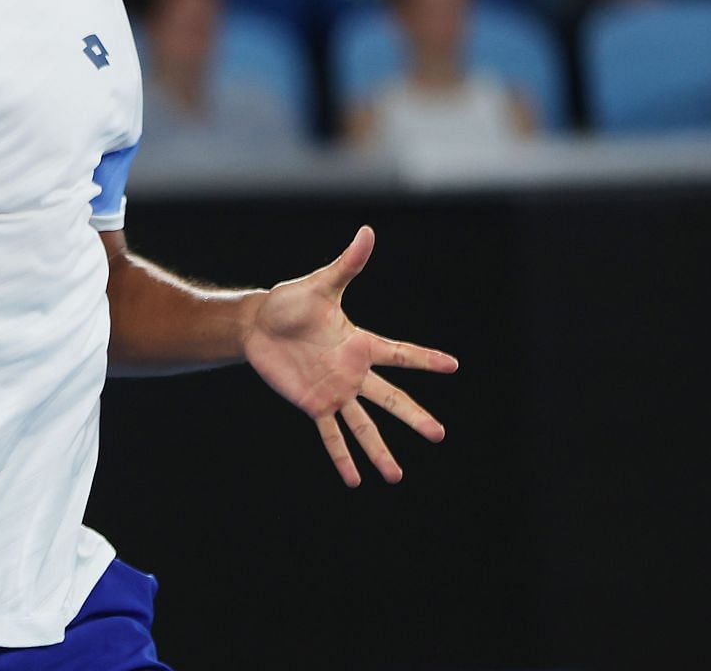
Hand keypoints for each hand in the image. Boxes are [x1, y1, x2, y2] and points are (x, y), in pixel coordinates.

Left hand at [241, 225, 457, 487]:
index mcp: (359, 343)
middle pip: (390, 398)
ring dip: (380, 451)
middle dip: (413, 416)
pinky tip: (354, 480)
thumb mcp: (319, 284)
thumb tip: (367, 231)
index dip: (424, 359)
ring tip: (396, 476)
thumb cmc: (290, 302)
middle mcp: (352, 371)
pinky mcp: (313, 403)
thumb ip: (346, 264)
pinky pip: (330, 434)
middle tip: (439, 435)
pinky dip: (341, 456)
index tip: (453, 365)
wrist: (257, 325)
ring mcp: (334, 391)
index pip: (399, 353)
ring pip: (364, 425)